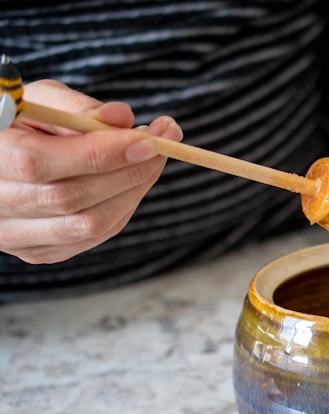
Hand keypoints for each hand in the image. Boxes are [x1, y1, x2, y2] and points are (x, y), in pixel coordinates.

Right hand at [0, 79, 182, 263]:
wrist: (1, 159)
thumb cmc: (21, 122)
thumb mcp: (39, 101)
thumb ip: (76, 107)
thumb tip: (123, 117)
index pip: (41, 164)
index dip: (101, 153)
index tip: (149, 138)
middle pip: (72, 199)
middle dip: (129, 170)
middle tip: (165, 142)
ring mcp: (14, 236)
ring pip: (90, 224)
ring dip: (134, 190)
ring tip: (153, 157)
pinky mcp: (39, 251)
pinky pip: (94, 236)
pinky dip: (123, 206)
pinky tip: (132, 180)